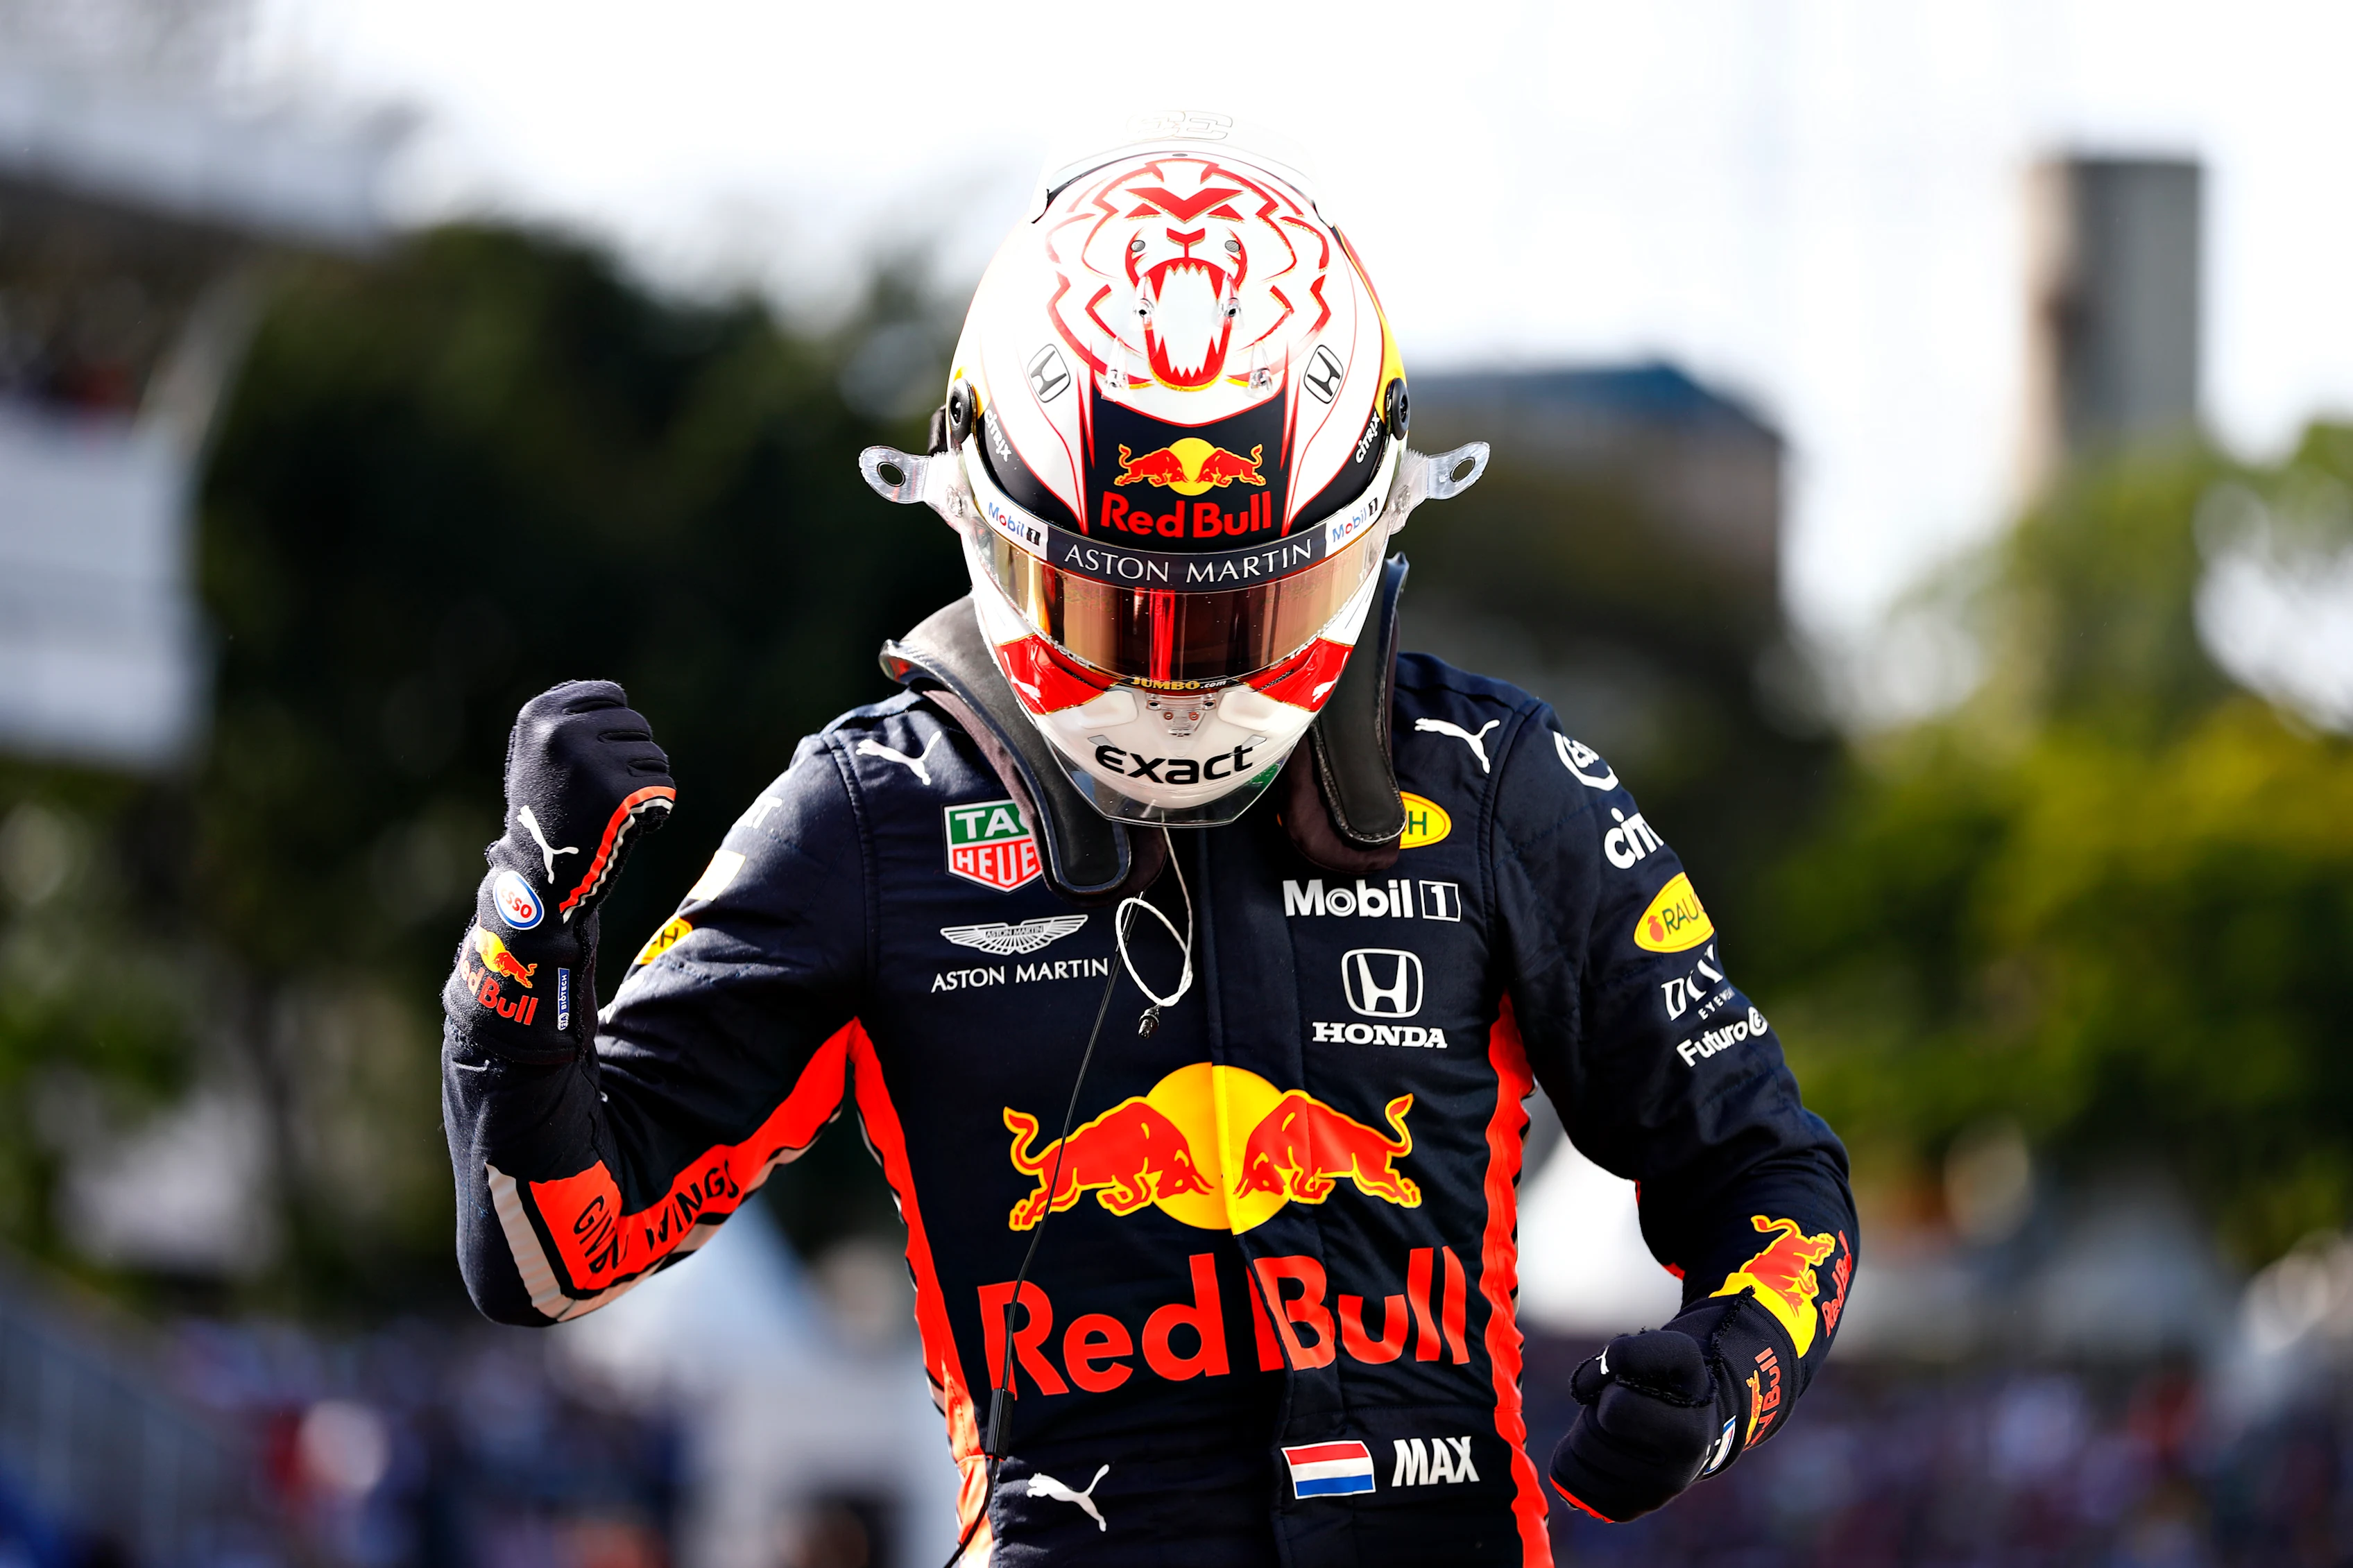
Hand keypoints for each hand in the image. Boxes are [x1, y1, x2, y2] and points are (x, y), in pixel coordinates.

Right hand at [448, 682, 673, 1054]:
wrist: (538, 876)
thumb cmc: (544, 813)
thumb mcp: (540, 754)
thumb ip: (572, 720)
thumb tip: (617, 697)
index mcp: (540, 713)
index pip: (611, 695)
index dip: (614, 730)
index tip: (593, 760)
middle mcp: (564, 730)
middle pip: (636, 725)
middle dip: (629, 759)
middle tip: (598, 794)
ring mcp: (592, 761)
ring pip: (655, 757)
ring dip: (643, 786)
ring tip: (606, 812)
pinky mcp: (620, 794)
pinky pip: (665, 789)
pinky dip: (655, 811)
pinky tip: (623, 828)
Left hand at [1546, 1328, 1726, 1522]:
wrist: (1694, 1426)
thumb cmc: (1677, 1384)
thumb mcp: (1672, 1350)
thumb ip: (1630, 1351)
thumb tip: (1581, 1390)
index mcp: (1685, 1437)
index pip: (1615, 1410)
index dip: (1612, 1391)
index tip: (1631, 1390)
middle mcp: (1669, 1479)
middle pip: (1588, 1438)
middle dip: (1595, 1413)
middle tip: (1621, 1408)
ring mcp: (1645, 1501)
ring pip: (1574, 1459)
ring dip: (1583, 1433)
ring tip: (1613, 1428)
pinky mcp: (1623, 1511)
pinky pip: (1567, 1482)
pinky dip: (1571, 1458)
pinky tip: (1597, 1449)